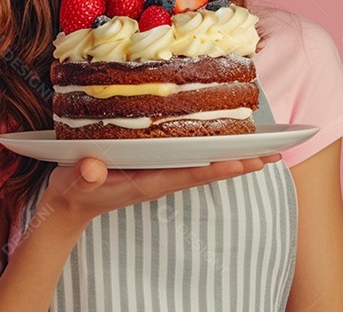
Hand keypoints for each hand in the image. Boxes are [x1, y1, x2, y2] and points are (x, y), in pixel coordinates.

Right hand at [42, 154, 281, 231]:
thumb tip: (92, 169)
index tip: (247, 159)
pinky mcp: (152, 165)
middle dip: (239, 160)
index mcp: (147, 181)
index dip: (219, 166)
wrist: (69, 205)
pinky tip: (220, 137)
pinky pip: (188, 157)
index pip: (190, 173)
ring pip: (201, 164)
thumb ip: (84, 176)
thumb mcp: (74, 182)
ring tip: (261, 146)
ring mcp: (157, 172)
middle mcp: (159, 177)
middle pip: (206, 169)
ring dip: (230, 155)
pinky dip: (209, 149)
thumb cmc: (73, 191)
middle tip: (273, 152)